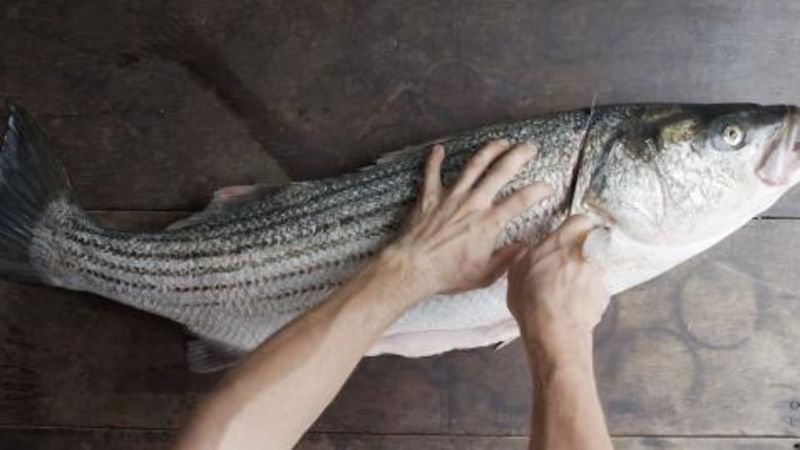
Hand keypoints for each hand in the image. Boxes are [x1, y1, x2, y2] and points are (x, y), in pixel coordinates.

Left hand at [382, 139, 551, 299]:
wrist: (413, 267)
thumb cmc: (448, 274)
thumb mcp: (485, 275)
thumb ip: (507, 259)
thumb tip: (525, 247)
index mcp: (489, 223)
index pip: (521, 201)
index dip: (538, 191)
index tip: (547, 187)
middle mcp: (473, 203)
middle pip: (500, 172)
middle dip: (518, 155)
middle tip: (530, 147)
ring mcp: (451, 197)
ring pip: (474, 166)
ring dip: (490, 150)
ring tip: (502, 141)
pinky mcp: (429, 197)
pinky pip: (432, 173)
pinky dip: (435, 160)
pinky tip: (439, 148)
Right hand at [507, 215, 609, 356]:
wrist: (554, 329)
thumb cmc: (532, 299)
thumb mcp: (515, 271)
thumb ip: (525, 254)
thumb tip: (525, 250)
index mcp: (562, 241)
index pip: (581, 219)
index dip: (577, 226)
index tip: (571, 232)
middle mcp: (585, 253)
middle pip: (589, 245)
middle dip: (578, 254)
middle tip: (563, 267)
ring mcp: (597, 274)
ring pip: (592, 268)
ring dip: (582, 276)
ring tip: (564, 292)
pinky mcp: (604, 295)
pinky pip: (596, 289)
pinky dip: (587, 295)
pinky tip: (571, 305)